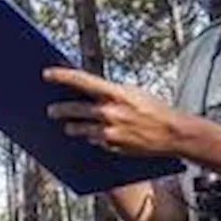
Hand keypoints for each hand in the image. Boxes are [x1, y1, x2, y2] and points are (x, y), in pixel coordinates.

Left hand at [44, 67, 185, 156]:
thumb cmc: (154, 109)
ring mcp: (110, 131)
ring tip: (68, 126)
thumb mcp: (132, 93)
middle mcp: (110, 112)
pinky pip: (96, 141)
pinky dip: (93, 138)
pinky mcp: (113, 147)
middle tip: (50, 110)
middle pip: (75, 108)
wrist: (174, 133)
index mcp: (116, 93)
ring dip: (72, 127)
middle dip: (60, 109)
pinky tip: (90, 136)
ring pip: (81, 129)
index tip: (46, 73)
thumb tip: (87, 89)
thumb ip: (110, 93)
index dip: (62, 75)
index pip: (82, 80)